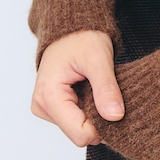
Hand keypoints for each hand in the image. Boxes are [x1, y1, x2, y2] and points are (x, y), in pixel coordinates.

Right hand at [31, 30, 124, 146]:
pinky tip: (92, 91)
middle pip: (78, 133)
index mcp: (49, 96)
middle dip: (98, 118)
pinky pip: (76, 119)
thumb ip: (106, 89)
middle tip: (108, 93)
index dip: (102, 125)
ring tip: (97, 87)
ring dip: (94, 112)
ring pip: (78, 128)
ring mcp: (46, 108)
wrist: (72, 27)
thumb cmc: (82, 37)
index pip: (79, 133)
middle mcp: (43, 106)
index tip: (116, 107)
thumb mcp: (99, 59)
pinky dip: (89, 108)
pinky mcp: (53, 106)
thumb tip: (116, 116)